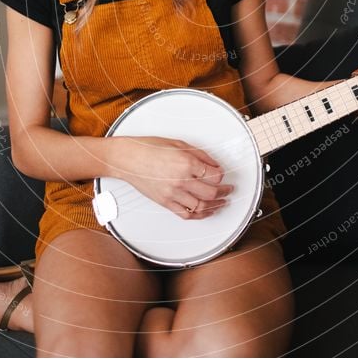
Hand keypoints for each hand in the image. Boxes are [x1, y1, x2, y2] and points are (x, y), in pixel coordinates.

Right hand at [114, 136, 232, 220]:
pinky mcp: (165, 203)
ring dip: (216, 206)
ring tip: (223, 202)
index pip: (214, 175)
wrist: (128, 159)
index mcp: (186, 162)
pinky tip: (206, 211)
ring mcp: (173, 193)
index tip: (223, 174)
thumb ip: (199, 154)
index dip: (222, 175)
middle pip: (211, 192)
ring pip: (201, 206)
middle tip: (230, 190)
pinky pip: (186, 214)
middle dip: (225, 192)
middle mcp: (181, 180)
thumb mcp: (178, 143)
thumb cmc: (149, 148)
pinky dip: (199, 215)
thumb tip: (214, 164)